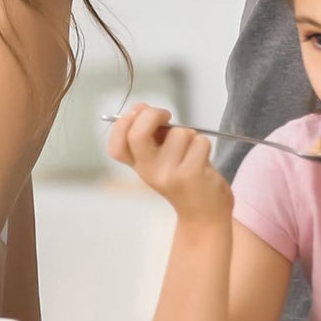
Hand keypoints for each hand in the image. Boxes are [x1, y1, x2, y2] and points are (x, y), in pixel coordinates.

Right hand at [107, 104, 232, 221]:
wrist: (204, 212)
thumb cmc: (182, 176)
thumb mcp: (159, 157)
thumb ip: (148, 132)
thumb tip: (140, 108)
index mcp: (138, 165)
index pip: (116, 146)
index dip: (122, 124)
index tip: (139, 113)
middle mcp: (148, 171)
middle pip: (138, 134)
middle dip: (153, 115)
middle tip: (166, 116)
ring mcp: (169, 174)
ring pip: (180, 132)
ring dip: (190, 135)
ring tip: (190, 152)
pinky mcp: (191, 174)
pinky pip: (199, 141)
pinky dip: (203, 145)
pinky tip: (202, 162)